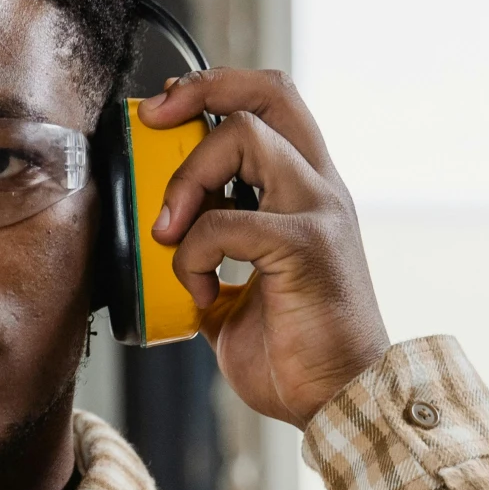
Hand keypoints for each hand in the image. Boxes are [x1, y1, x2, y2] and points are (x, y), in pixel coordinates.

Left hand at [137, 69, 389, 427]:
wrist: (337, 402)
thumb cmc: (293, 355)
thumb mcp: (236, 291)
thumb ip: (209, 254)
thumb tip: (159, 241)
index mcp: (306, 192)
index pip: (272, 102)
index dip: (215, 87)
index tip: (164, 110)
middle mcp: (320, 188)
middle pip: (266, 92)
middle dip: (197, 92)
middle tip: (151, 124)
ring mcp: (318, 212)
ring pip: (242, 136)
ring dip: (187, 180)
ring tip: (169, 234)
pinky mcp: (306, 247)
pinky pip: (226, 222)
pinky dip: (194, 254)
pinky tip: (203, 293)